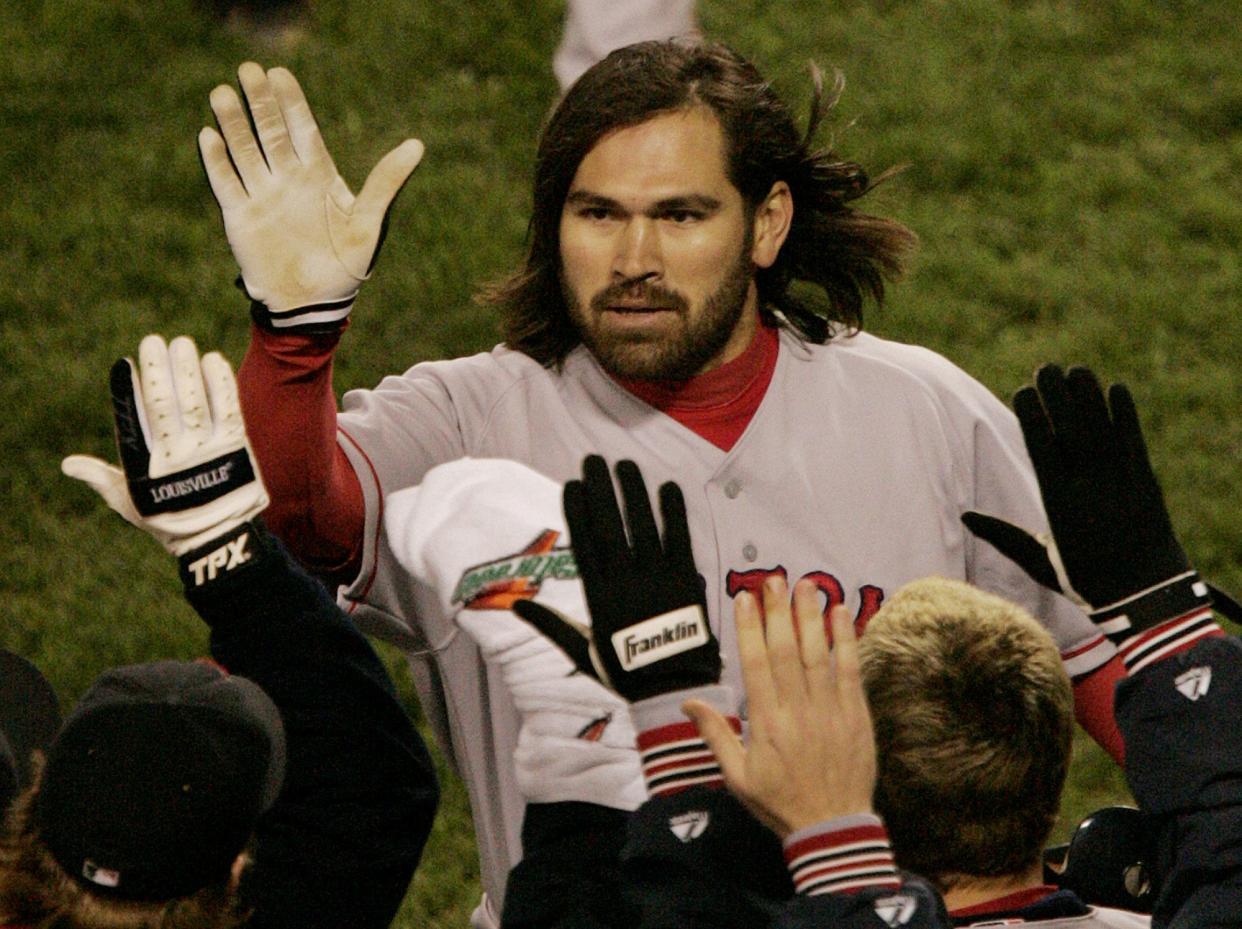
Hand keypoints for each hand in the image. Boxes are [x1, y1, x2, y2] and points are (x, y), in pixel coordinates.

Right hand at [62, 335, 267, 556]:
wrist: (217, 539)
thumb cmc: (168, 517)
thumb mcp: (130, 502)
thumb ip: (101, 478)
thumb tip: (67, 464)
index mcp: (148, 466)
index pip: (135, 421)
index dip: (129, 390)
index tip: (124, 363)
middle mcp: (177, 456)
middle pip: (166, 405)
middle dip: (159, 371)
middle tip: (154, 340)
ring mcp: (209, 451)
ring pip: (197, 403)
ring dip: (188, 370)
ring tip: (182, 343)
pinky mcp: (236, 448)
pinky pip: (228, 410)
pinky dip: (221, 384)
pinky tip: (214, 360)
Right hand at [199, 62, 423, 330]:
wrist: (315, 305)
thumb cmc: (347, 266)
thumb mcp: (369, 223)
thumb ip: (386, 182)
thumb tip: (417, 145)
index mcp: (319, 176)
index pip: (302, 129)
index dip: (291, 102)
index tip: (279, 74)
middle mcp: (288, 179)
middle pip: (270, 132)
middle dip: (259, 102)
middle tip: (247, 69)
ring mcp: (263, 196)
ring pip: (244, 151)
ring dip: (233, 124)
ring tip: (222, 93)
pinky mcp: (241, 217)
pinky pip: (226, 183)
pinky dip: (217, 161)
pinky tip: (209, 136)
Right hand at [513, 455, 718, 702]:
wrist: (672, 690)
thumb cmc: (625, 674)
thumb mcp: (582, 652)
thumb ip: (550, 624)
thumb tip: (516, 605)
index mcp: (599, 598)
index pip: (584, 544)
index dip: (577, 511)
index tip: (571, 484)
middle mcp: (625, 583)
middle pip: (610, 527)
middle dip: (601, 490)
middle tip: (593, 460)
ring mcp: (657, 580)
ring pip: (643, 527)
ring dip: (633, 493)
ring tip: (625, 465)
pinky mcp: (686, 582)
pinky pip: (679, 540)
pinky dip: (674, 513)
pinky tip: (668, 487)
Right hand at [684, 577, 875, 838]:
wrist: (833, 827)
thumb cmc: (780, 802)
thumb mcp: (737, 777)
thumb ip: (716, 734)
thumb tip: (688, 703)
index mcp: (766, 723)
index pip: (755, 664)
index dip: (749, 628)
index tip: (744, 598)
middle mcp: (797, 710)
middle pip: (786, 650)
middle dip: (778, 611)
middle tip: (773, 579)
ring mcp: (829, 710)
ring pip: (817, 654)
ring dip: (810, 616)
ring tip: (805, 585)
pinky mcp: (855, 714)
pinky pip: (849, 669)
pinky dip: (845, 640)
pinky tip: (841, 614)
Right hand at [963, 364, 1210, 640]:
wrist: (1145, 596)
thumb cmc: (1087, 580)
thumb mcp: (1038, 560)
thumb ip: (1002, 534)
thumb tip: (964, 517)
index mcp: (1059, 503)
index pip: (1042, 448)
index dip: (1033, 416)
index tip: (1022, 390)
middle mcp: (1089, 485)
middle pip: (1070, 430)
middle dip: (1057, 396)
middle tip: (1045, 368)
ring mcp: (1120, 480)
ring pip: (1101, 428)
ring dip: (1089, 397)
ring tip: (1077, 370)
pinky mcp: (1146, 481)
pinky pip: (1134, 439)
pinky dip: (1125, 414)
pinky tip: (1117, 389)